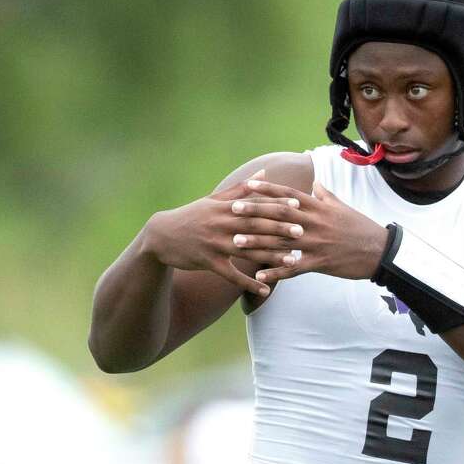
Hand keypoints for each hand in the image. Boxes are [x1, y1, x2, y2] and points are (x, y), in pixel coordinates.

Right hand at [141, 170, 302, 295]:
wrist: (161, 236)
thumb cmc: (192, 215)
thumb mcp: (214, 200)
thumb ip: (241, 188)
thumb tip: (264, 173)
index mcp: (225, 208)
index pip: (255, 204)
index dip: (276, 204)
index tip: (297, 204)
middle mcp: (221, 224)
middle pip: (255, 226)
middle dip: (279, 229)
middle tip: (302, 232)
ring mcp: (214, 244)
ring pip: (247, 250)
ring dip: (271, 257)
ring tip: (292, 261)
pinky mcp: (208, 262)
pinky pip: (231, 275)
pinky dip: (248, 283)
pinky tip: (265, 290)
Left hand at [229, 179, 388, 281]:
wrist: (380, 251)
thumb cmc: (361, 227)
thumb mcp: (343, 207)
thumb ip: (326, 195)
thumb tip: (315, 182)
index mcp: (320, 208)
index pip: (289, 195)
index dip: (267, 189)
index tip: (247, 184)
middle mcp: (315, 223)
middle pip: (280, 215)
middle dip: (255, 211)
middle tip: (232, 209)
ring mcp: (317, 243)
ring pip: (282, 241)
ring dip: (258, 241)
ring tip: (236, 241)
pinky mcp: (320, 263)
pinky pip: (294, 269)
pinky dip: (276, 273)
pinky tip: (260, 276)